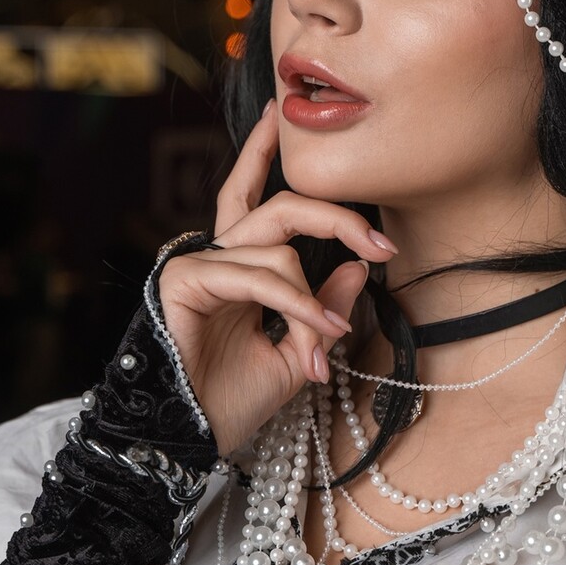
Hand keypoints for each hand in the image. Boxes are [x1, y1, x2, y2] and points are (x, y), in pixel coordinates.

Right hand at [157, 99, 396, 455]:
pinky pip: (255, 276)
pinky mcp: (184, 280)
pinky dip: (294, 302)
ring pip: (276, 246)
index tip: (289, 125)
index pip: (255, 197)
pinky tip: (317, 329)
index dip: (267, 156)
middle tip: (380, 243)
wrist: (190, 439)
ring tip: (331, 333)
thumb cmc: (231, 402)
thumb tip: (358, 268)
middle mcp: (216, 256)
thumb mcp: (298, 353)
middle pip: (279, 206)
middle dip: (334, 215)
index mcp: (237, 266)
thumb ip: (323, 308)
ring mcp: (197, 264)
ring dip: (314, 294)